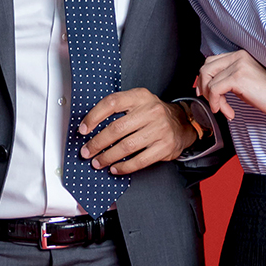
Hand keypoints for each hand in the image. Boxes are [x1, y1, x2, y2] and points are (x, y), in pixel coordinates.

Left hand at [77, 88, 194, 174]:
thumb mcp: (138, 103)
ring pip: (127, 146)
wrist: (182, 123)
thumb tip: (90, 126)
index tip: (83, 130)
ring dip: (108, 157)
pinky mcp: (165, 147)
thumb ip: (118, 110)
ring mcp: (160, 129)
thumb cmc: (153, 114)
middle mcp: (151, 111)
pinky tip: (115, 168)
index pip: (112, 103)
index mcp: (140, 96)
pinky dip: (124, 166)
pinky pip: (140, 160)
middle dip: (97, 143)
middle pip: (117, 128)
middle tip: (87, 152)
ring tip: (98, 162)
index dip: (94, 117)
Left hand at [195, 49, 265, 121]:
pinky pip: (215, 90)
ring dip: (212, 100)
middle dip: (203, 87)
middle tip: (211, 102)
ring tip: (223, 110)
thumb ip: (230, 77)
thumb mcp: (246, 81)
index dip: (204, 78)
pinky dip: (217, 103)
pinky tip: (227, 112)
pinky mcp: (238, 78)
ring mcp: (238, 65)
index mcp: (240, 55)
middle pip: (206, 68)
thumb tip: (211, 85)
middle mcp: (238, 56)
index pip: (212, 61)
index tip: (205, 92)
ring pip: (209, 81)